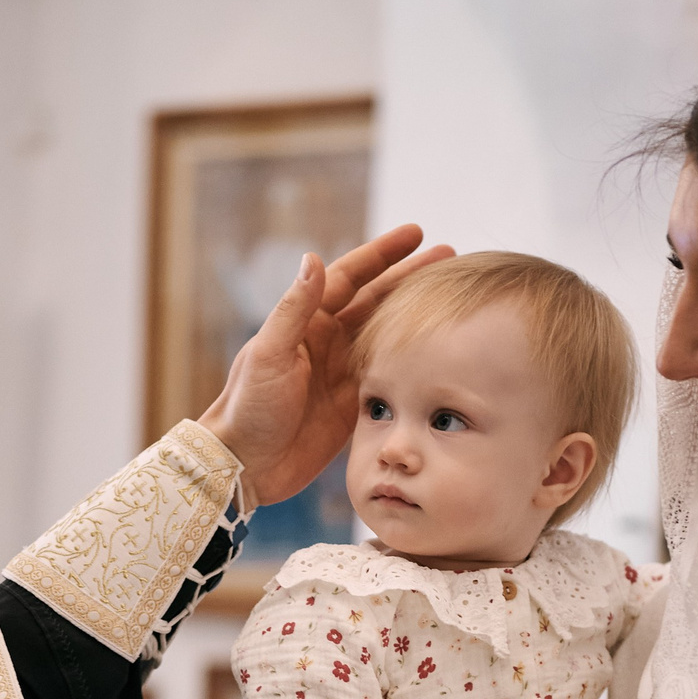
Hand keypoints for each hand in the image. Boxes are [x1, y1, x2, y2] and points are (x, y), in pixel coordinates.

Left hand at [198, 224, 454, 508]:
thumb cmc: (247, 407)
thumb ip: (294, 309)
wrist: (245, 465)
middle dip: (412, 278)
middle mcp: (329, 342)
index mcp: (308, 324)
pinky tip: (441, 353)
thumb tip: (314, 258)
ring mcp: (343, 373)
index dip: (383, 254)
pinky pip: (391, 377)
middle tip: (451, 258)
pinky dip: (415, 362)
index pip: (352, 277)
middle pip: (378, 300)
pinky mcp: (354, 406)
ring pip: (389, 335)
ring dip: (417, 316)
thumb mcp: (269, 355)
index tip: (417, 233)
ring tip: (453, 299)